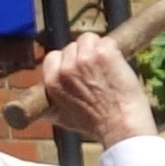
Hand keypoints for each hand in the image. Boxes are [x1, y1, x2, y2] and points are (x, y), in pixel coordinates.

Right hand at [30, 33, 144, 146]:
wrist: (121, 126)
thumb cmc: (95, 125)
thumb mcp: (62, 118)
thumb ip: (50, 106)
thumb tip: (44, 103)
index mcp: (52, 81)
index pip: (53, 56)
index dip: (67, 61)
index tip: (78, 70)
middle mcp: (65, 67)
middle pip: (72, 46)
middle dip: (84, 55)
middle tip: (96, 74)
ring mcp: (85, 58)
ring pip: (90, 39)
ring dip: (99, 49)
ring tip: (107, 69)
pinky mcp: (104, 53)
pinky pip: (107, 41)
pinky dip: (115, 50)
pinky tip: (117, 66)